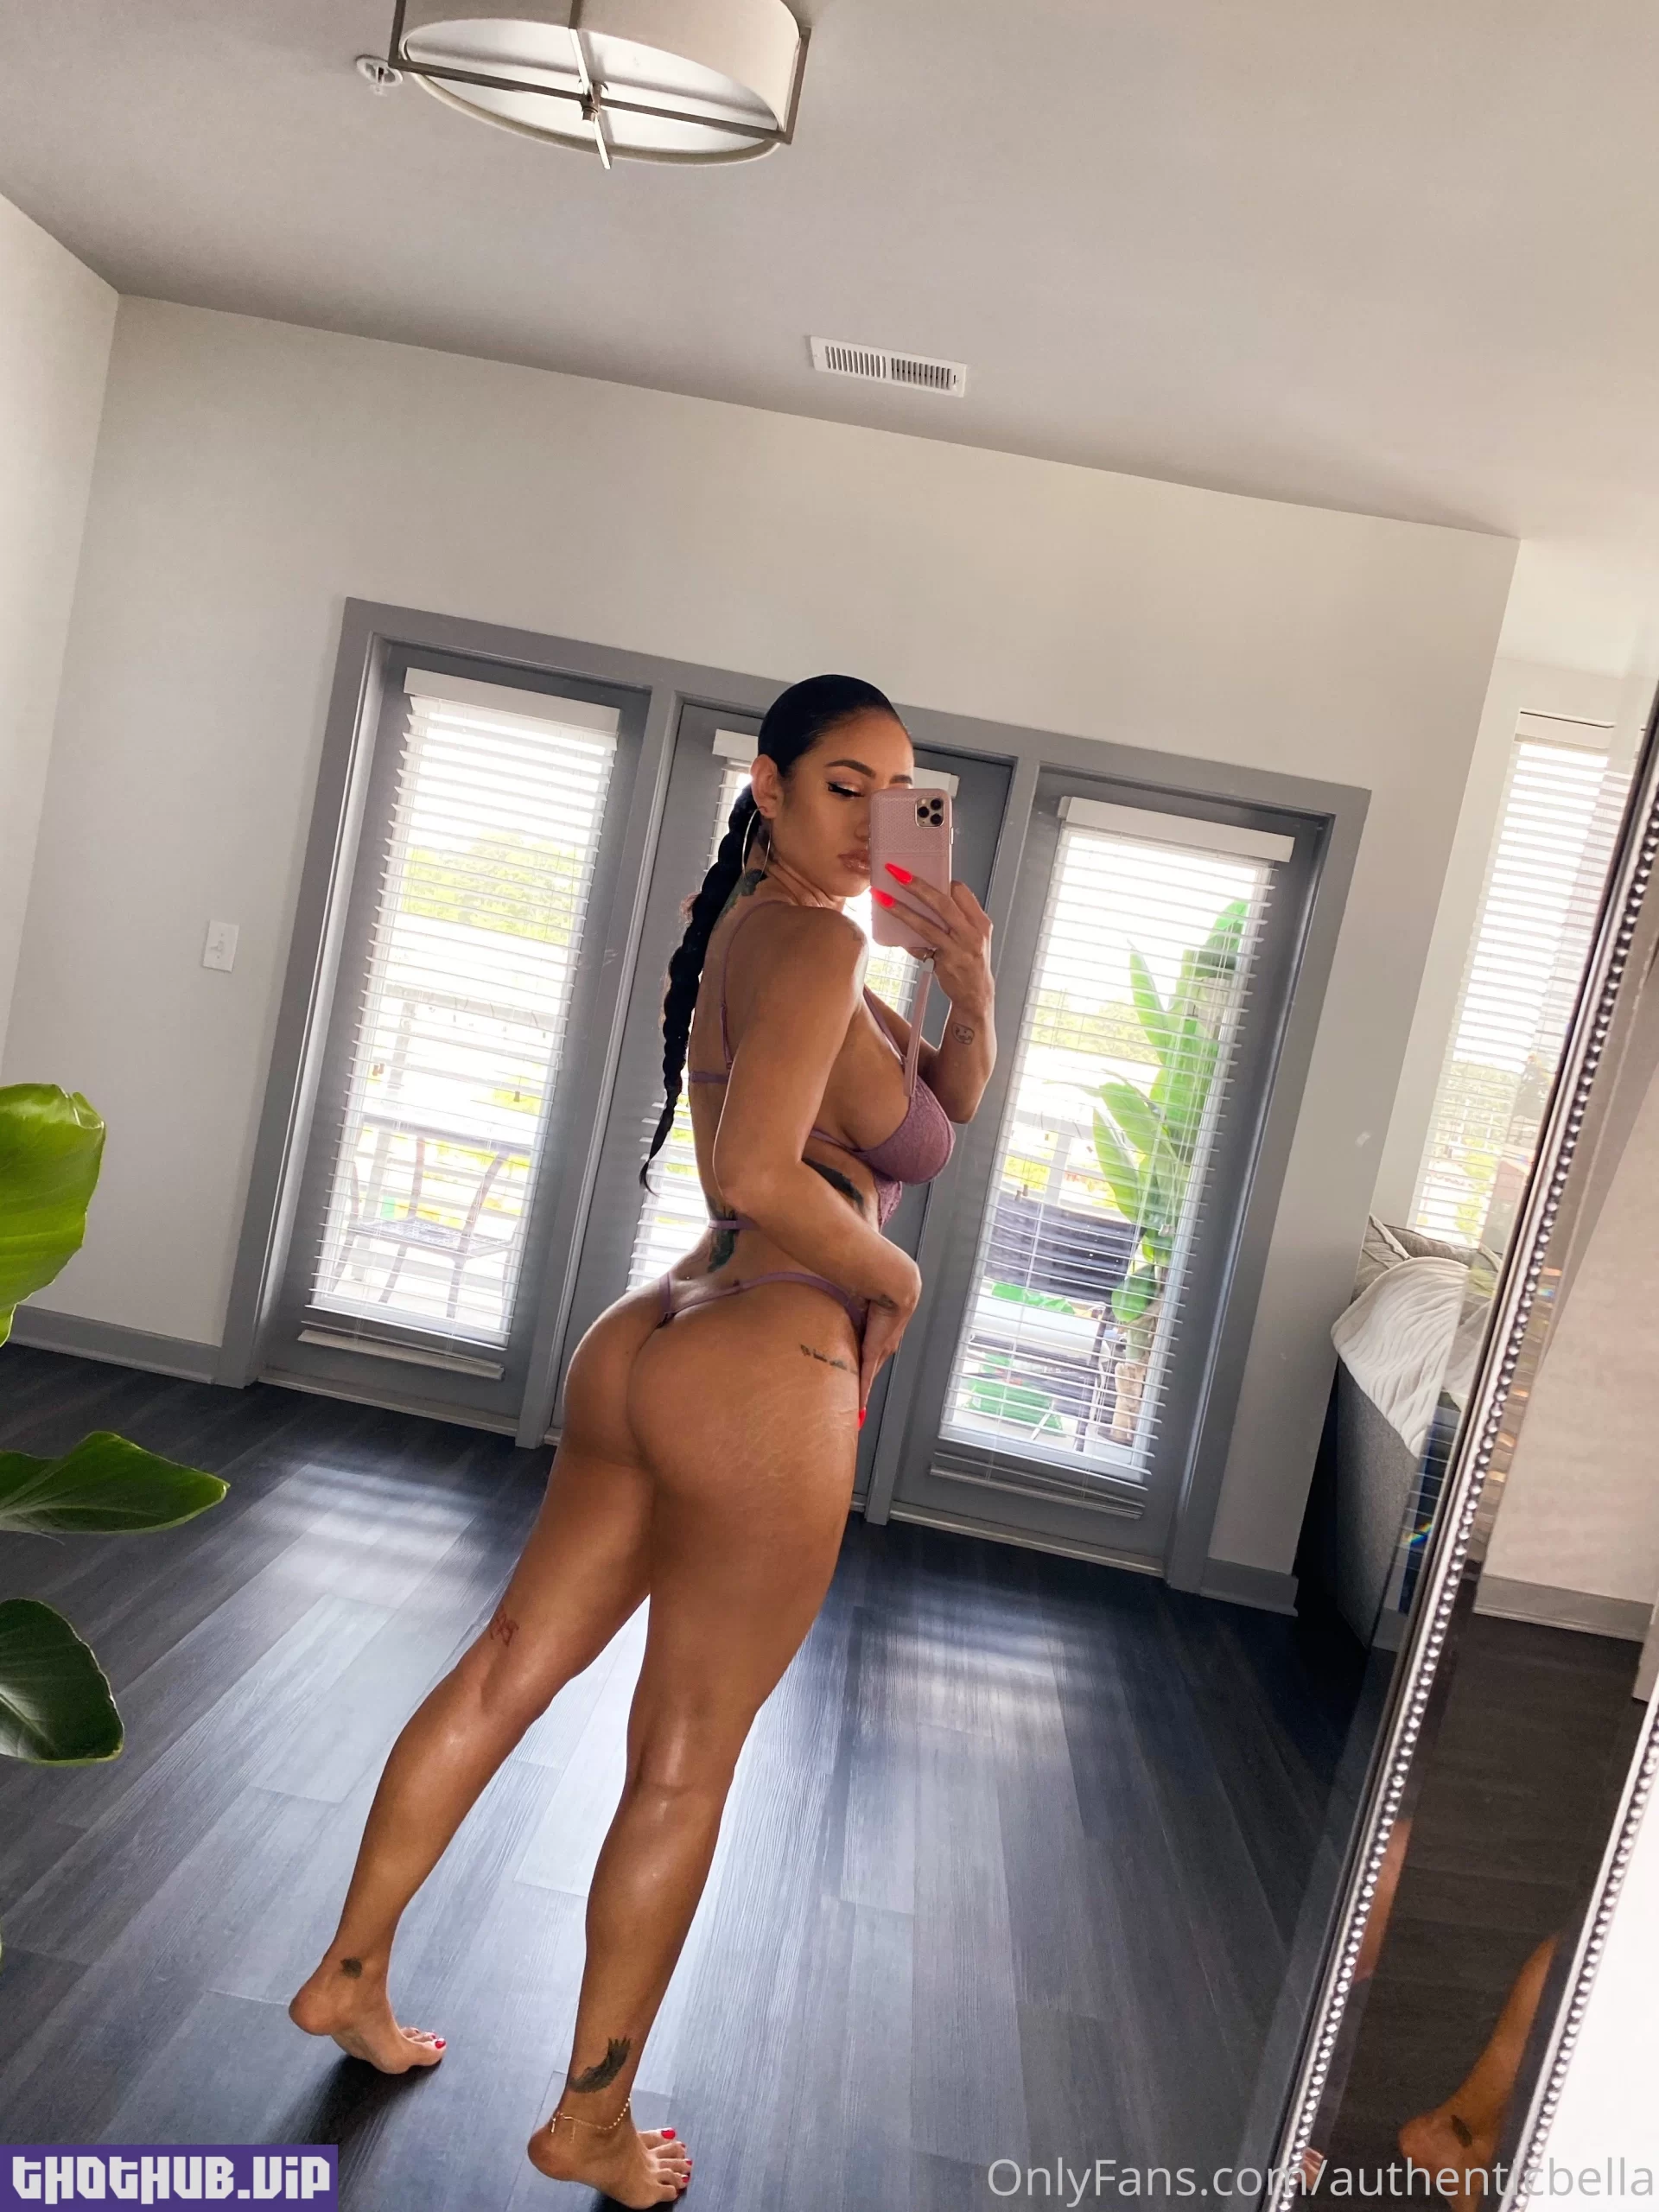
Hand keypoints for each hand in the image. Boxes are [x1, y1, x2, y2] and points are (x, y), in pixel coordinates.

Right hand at [860, 1253, 920, 1414]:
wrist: (894, 1281)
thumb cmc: (878, 1278)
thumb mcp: (861, 1291)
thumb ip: (852, 1295)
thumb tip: (841, 1285)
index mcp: (884, 1324)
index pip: (874, 1347)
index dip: (867, 1360)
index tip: (860, 1371)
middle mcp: (886, 1339)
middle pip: (873, 1365)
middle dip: (864, 1379)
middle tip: (853, 1392)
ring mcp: (883, 1346)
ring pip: (870, 1372)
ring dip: (863, 1387)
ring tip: (854, 1401)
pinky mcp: (876, 1350)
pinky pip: (867, 1375)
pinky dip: (863, 1391)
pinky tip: (859, 1405)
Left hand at [872, 866, 992, 1011]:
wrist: (976, 995)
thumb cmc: (971, 962)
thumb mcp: (972, 937)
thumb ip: (956, 919)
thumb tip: (926, 898)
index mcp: (980, 922)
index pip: (961, 892)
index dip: (941, 881)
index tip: (923, 873)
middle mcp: (972, 933)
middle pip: (943, 903)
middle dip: (918, 886)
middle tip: (896, 872)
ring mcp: (958, 949)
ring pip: (926, 925)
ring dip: (901, 910)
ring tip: (881, 897)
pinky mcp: (944, 963)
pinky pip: (920, 947)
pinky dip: (906, 940)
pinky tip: (892, 934)